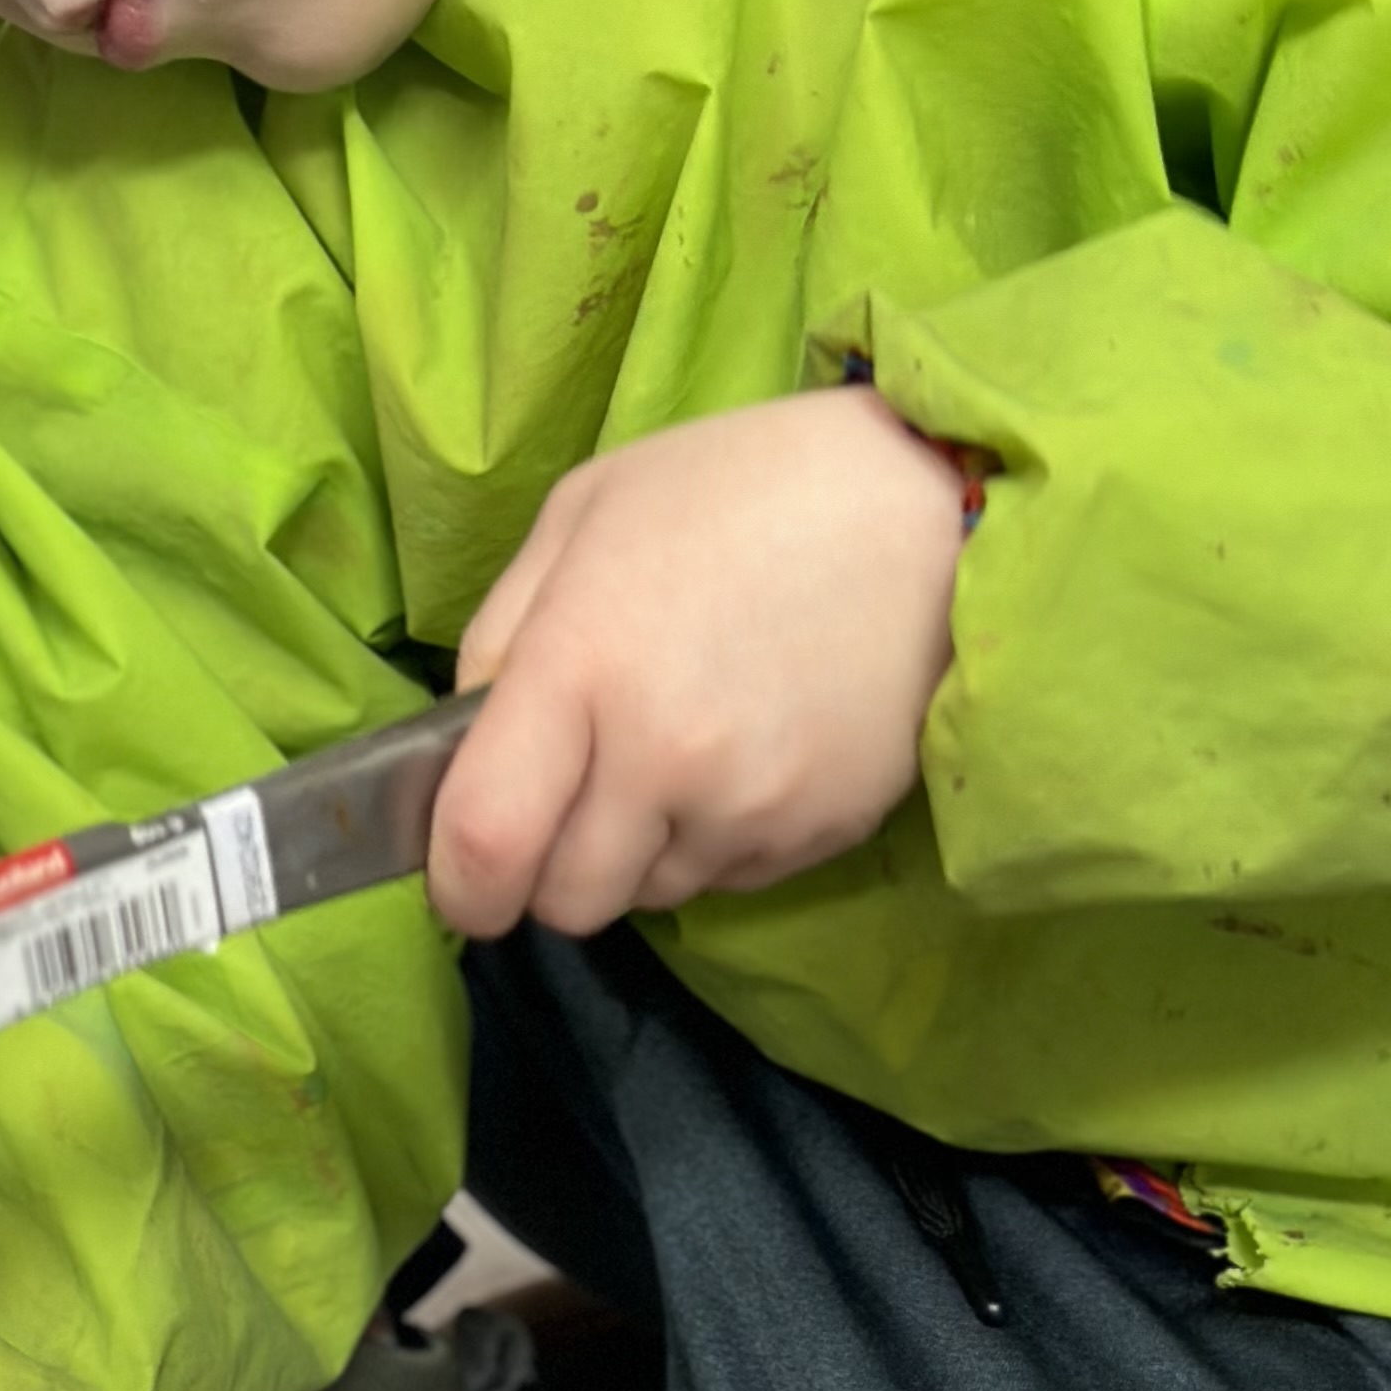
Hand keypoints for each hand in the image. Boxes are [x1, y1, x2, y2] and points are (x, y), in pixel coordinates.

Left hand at [427, 385, 967, 939]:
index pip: (485, 846)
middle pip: (566, 903)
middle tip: (577, 792)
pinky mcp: (822, 834)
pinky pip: (730, 878)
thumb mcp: (585, 513)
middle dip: (550, 867)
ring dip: (639, 850)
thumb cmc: (742, 487)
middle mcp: (663, 758)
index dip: (458, 884)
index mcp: (583, 667)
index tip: (463, 876)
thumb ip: (501, 634)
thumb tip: (464, 743)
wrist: (932, 506)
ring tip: (681, 745)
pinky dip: (718, 838)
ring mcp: (750, 807)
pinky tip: (750, 748)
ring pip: (649, 897)